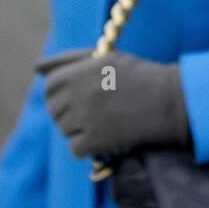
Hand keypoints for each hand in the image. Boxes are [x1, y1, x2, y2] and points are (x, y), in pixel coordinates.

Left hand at [35, 49, 189, 158]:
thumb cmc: (140, 76)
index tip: (78, 97)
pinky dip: (88, 147)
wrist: (172, 101)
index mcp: (82, 69)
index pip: (50, 86)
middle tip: (94, 112)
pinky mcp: (95, 140)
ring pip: (63, 130)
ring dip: (80, 129)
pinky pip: (75, 148)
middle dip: (69, 112)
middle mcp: (80, 91)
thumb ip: (69, 60)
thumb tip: (36, 68)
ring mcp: (86, 116)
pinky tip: (107, 137)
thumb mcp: (107, 58)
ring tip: (106, 121)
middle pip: (54, 110)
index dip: (61, 93)